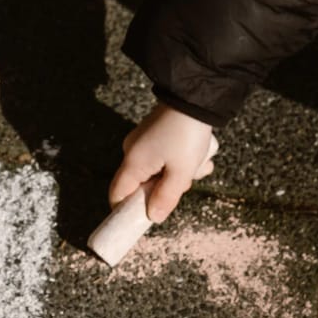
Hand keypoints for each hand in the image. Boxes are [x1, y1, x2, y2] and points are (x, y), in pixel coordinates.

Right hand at [110, 101, 217, 223]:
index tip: (143, 219)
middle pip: (141, 185)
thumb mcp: (181, 172)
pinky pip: (165, 156)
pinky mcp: (156, 134)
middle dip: (165, 189)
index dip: (126, 211)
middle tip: (184, 182)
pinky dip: (181, 160)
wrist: (196, 97)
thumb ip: (166, 198)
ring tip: (199, 165)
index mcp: (133, 162)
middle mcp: (133, 151)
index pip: (117, 195)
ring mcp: (144, 142)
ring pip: (158, 171)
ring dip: (180, 174)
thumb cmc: (186, 134)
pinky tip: (200, 155)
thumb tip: (153, 217)